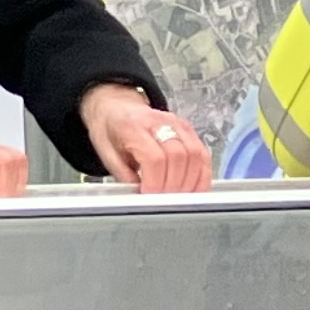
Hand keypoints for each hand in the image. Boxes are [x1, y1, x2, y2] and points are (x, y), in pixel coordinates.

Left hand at [80, 83, 211, 193]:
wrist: (116, 108)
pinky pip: (203, 155)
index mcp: (132, 126)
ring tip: (177, 197)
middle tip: (164, 201)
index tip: (150, 197)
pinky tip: (193, 189)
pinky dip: (201, 176)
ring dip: (190, 182)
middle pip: (178, 157)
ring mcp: (177, 124)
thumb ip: (124, 176)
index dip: (156, 182)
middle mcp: (158, 121)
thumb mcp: (106, 153)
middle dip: (173, 186)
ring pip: (195, 155)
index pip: (154, 158)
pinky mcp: (189, 129)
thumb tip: (140, 199)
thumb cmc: (110, 129)